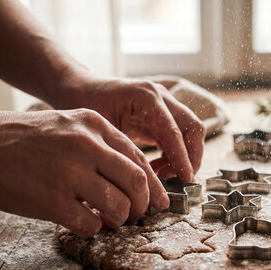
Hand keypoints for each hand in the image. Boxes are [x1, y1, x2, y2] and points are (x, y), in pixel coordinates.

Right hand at [0, 108, 169, 236]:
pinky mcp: (52, 200)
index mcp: (94, 125)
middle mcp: (87, 145)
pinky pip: (92, 224)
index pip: (139, 158)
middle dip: (143, 205)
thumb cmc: (22, 138)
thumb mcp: (67, 125)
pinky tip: (83, 224)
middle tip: (136, 215)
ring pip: (120, 206)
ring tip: (108, 220)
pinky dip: (94, 229)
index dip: (153, 185)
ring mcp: (70, 173)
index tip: (157, 201)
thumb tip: (132, 179)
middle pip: (138, 183)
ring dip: (120, 219)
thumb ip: (100, 145)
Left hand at [52, 76, 205, 181]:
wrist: (77, 88)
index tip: (187, 180)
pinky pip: (179, 137)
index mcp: (146, 96)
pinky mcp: (162, 114)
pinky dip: (175, 154)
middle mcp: (160, 96)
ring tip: (161, 174)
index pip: (174, 132)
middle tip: (178, 180)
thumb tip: (143, 182)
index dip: (182, 158)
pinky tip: (156, 168)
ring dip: (184, 156)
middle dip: (192, 157)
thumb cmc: (83, 105)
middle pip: (193, 128)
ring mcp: (163, 103)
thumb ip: (124, 152)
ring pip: (190, 132)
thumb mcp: (101, 130)